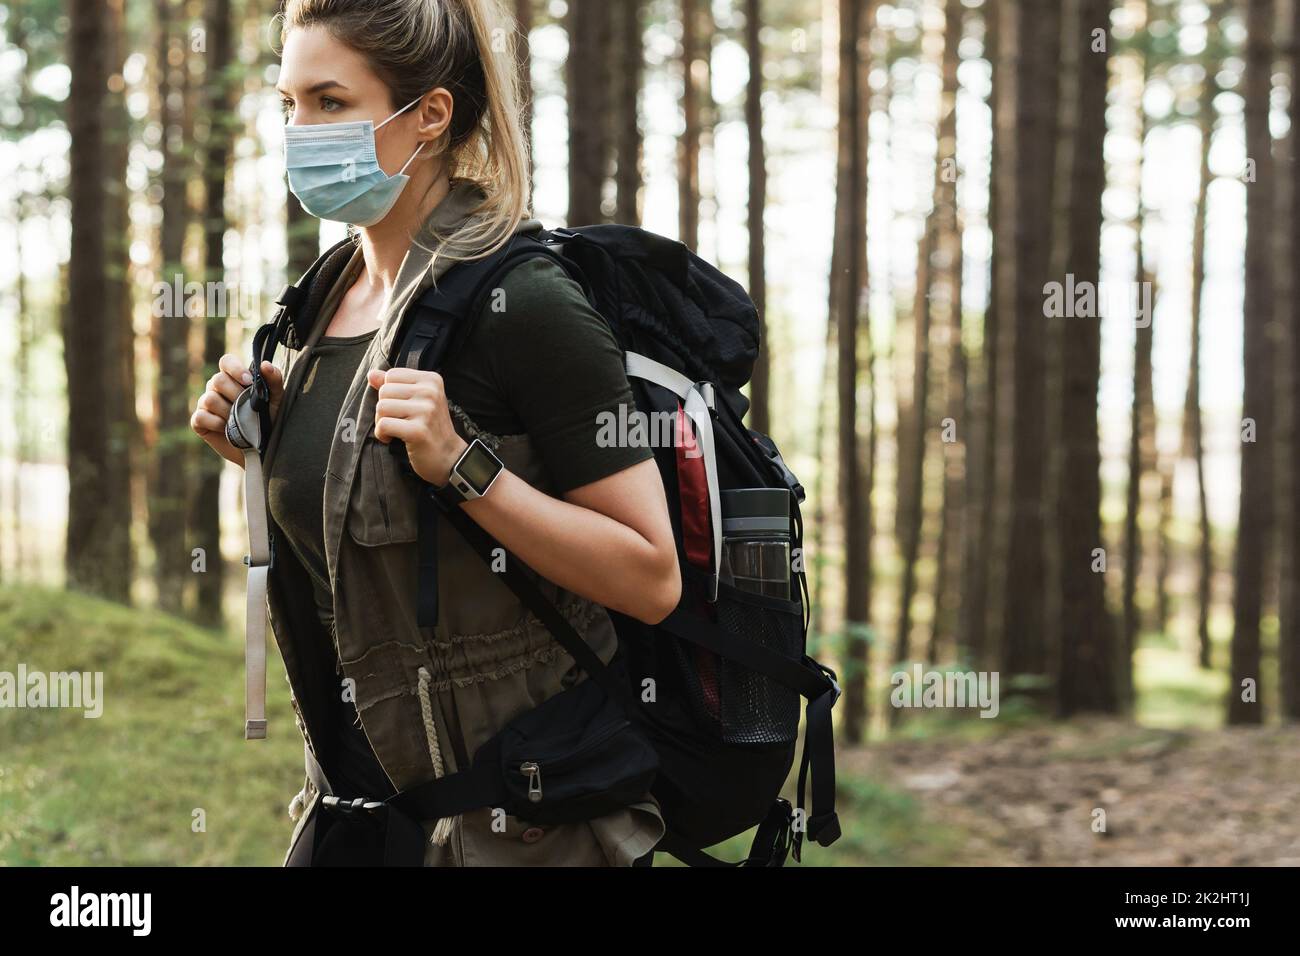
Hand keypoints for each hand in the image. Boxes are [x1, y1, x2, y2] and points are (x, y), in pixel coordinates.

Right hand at [191, 354, 284, 466]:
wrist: (262, 448)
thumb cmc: (269, 420)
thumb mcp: (276, 399)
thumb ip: (274, 380)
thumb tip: (265, 364)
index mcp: (234, 378)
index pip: (226, 361)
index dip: (235, 368)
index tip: (249, 381)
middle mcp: (217, 388)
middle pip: (217, 380)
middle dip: (235, 394)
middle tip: (248, 407)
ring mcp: (206, 404)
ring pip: (209, 399)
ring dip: (228, 411)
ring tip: (240, 421)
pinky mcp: (199, 421)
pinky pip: (201, 416)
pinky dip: (216, 423)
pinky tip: (226, 428)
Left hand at [367, 367, 467, 485]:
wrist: (448, 457)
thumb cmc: (429, 427)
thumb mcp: (416, 401)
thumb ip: (394, 385)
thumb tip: (371, 374)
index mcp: (431, 380)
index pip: (391, 375)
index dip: (389, 393)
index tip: (401, 407)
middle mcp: (431, 392)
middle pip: (384, 391)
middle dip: (384, 409)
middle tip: (399, 421)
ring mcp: (426, 411)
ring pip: (381, 407)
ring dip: (382, 422)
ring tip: (397, 430)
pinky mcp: (418, 430)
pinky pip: (383, 425)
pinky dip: (382, 435)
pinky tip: (392, 439)